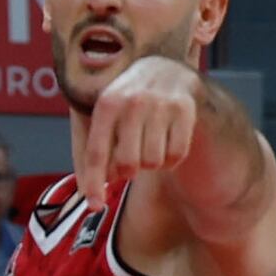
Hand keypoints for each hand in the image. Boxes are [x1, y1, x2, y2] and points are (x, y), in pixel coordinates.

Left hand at [75, 52, 214, 190]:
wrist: (164, 70)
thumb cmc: (127, 103)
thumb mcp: (106, 118)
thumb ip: (96, 153)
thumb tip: (90, 195)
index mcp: (106, 104)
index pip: (96, 152)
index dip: (93, 182)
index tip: (93, 206)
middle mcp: (132, 102)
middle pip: (129, 164)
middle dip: (129, 169)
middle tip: (133, 158)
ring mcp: (160, 104)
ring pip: (154, 162)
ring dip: (152, 163)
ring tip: (150, 143)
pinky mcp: (185, 109)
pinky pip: (177, 155)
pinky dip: (171, 158)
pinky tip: (167, 141)